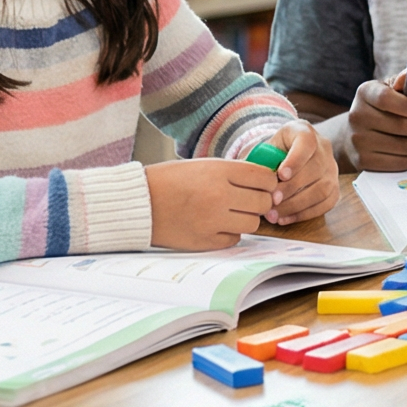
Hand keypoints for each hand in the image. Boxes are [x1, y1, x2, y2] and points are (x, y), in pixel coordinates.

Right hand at [146, 157, 276, 248]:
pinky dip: (230, 233)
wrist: (138, 203)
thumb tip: (266, 182)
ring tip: (231, 213)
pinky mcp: (205, 240)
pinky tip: (217, 225)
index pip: (265, 177)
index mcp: (218, 172)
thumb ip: (233, 173)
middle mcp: (219, 196)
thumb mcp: (202, 166)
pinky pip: (234, 239)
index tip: (263, 185)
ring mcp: (212, 220)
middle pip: (263, 202)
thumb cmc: (169, 180)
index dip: (268, 182)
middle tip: (249, 201)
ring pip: (252, 223)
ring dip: (246, 218)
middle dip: (260, 201)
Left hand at [262, 120, 339, 225]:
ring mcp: (332, 168)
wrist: (286, 155)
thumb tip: (251, 181)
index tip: (280, 175)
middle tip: (271, 201)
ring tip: (275, 214)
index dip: (295, 160)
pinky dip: (305, 214)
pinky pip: (326, 203)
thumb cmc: (272, 153)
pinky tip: (285, 219)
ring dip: (297, 205)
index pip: (307, 143)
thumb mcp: (264, 149)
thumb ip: (259, 162)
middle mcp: (324, 148)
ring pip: (323, 188)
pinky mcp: (335, 186)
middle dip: (292, 188)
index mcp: (304, 131)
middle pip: (315, 168)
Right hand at [342, 74, 406, 172]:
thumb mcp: (388, 89)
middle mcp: (357, 116)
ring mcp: (358, 141)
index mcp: (365, 93)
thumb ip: (402, 82)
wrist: (352, 134)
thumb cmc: (379, 108)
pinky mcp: (362, 161)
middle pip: (399, 126)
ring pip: (401, 147)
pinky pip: (397, 163)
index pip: (386, 99)